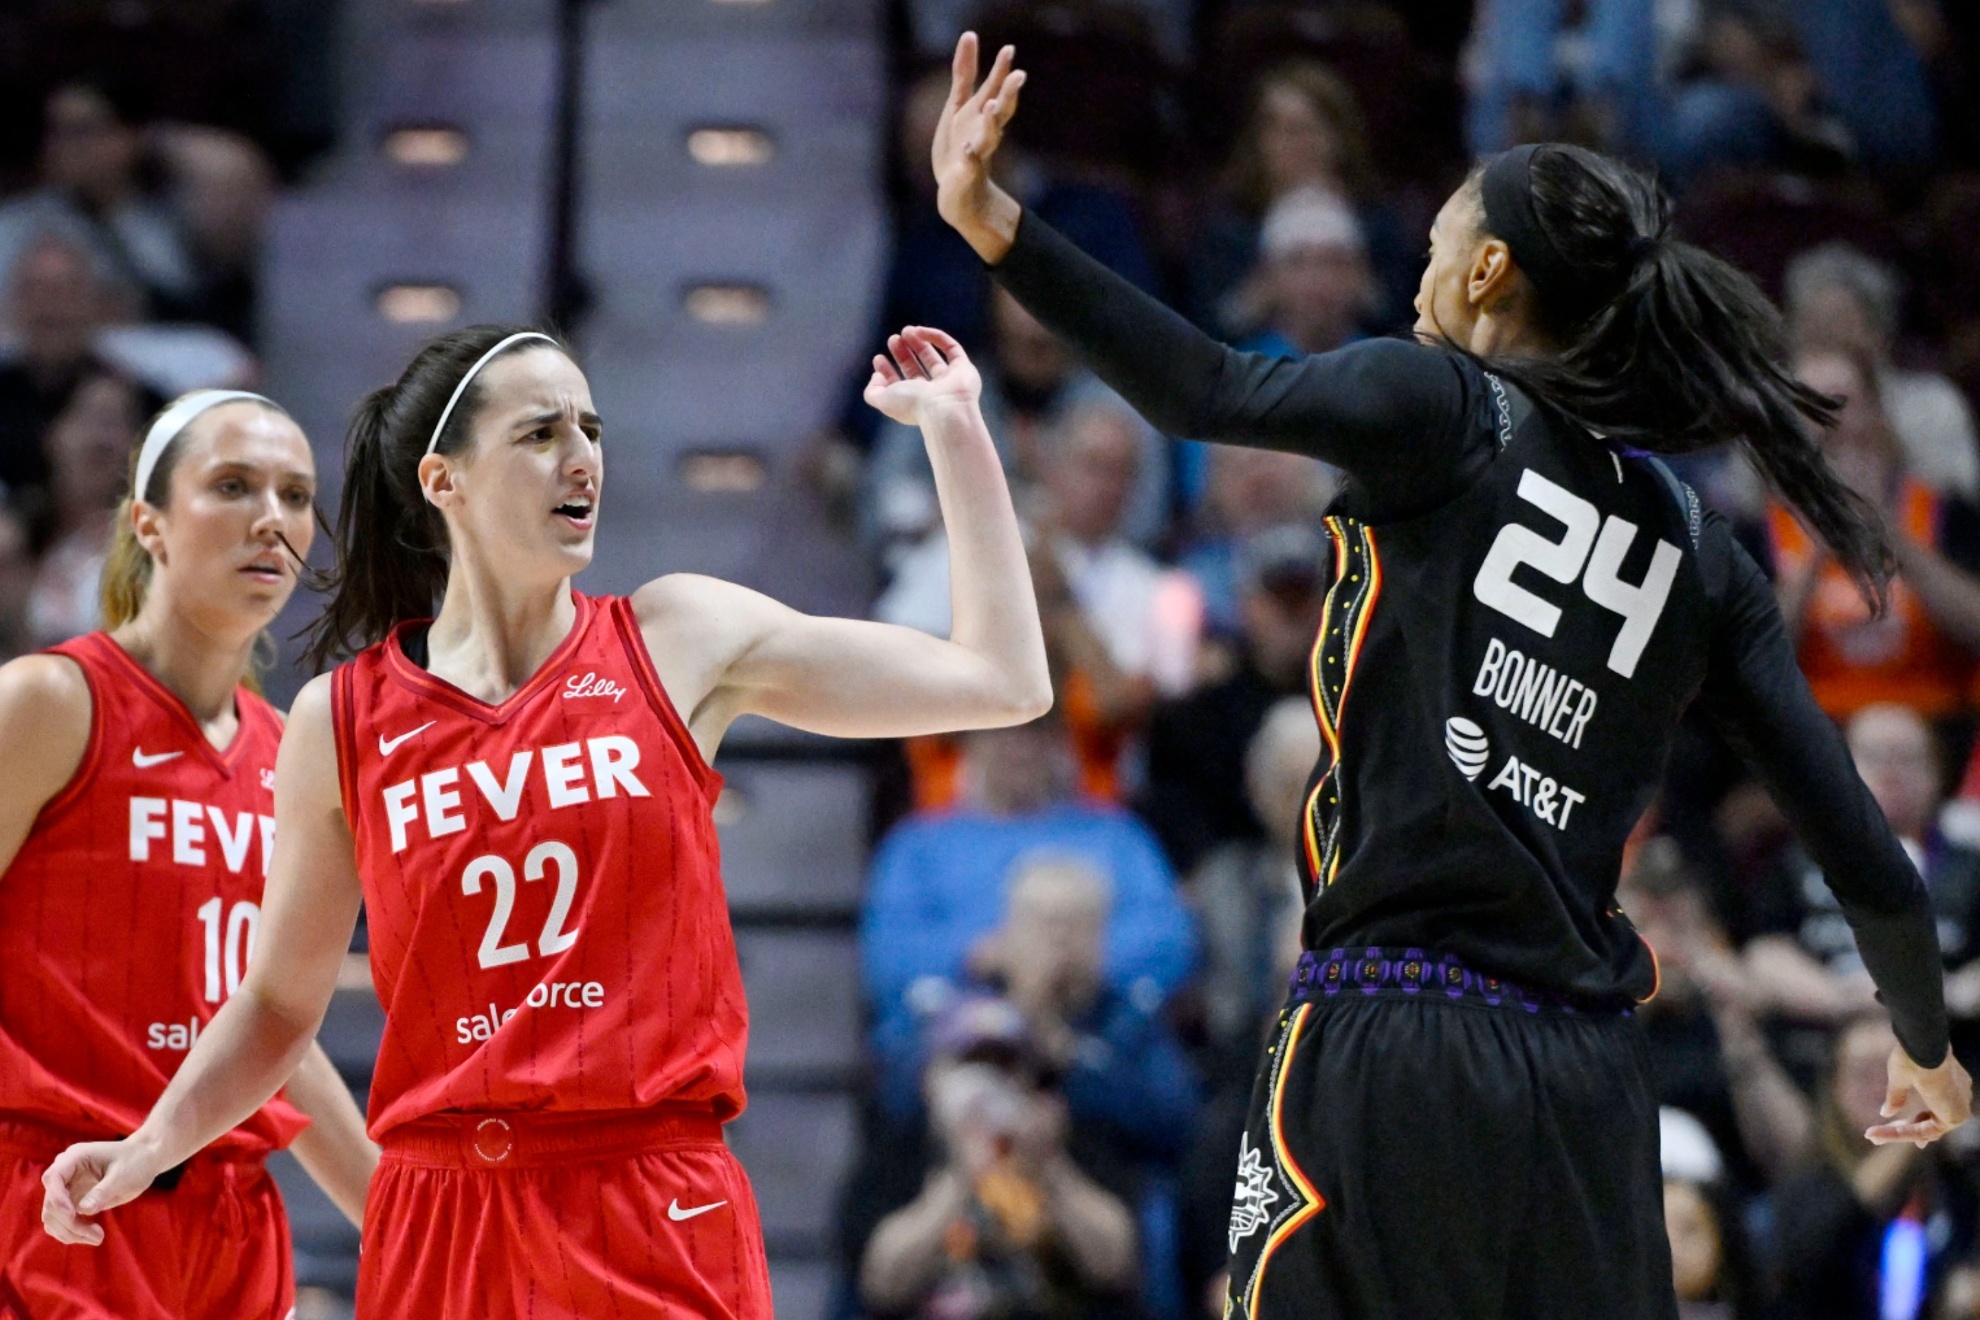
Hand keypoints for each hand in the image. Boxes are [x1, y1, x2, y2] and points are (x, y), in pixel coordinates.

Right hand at [41, 1137, 167, 1244]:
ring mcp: (66, 1188)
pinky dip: (71, 1232)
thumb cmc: (136, 1161)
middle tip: (97, 1236)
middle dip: (69, 1222)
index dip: (57, 1198)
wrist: (144, 1161)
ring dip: (69, 1231)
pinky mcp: (71, 1202)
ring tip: (97, 1238)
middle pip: (51, 1202)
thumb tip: (83, 1210)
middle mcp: (66, 1172)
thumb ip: (103, 1191)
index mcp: (75, 1157)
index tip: (72, 1215)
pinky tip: (91, 1236)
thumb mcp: (124, 1175)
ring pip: (52, 1216)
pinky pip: (60, 1222)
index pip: (53, 1177)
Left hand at [863, 327, 981, 428]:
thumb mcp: (883, 400)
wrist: (945, 408)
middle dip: (903, 353)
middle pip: (916, 369)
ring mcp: (950, 380)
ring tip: (906, 330)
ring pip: (933, 358)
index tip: (878, 358)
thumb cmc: (914, 405)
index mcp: (914, 402)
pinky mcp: (964, 368)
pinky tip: (921, 331)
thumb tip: (876, 376)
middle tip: (893, 339)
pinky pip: (951, 348)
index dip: (888, 371)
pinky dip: (936, 337)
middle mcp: (932, 393)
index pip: (900, 384)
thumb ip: (872, 392)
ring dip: (919, 342)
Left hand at [933, 33, 1025, 260]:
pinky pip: (970, 166)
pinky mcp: (966, 175)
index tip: (1008, 49)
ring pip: (989, 137)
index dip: (1001, 70)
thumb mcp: (958, 105)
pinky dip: (970, 158)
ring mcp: (978, 154)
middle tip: (1019, 77)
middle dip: (1008, 94)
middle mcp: (985, 132)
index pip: (996, 89)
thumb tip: (970, 34)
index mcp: (983, 114)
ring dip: (992, 123)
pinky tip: (968, 150)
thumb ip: (964, 73)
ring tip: (992, 107)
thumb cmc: (960, 146)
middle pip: (1000, 111)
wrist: (959, 196)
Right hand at [1867, 1044, 1973, 1147]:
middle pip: (1930, 1123)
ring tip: (1874, 1135)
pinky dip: (1905, 1133)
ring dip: (1899, 1133)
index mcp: (1952, 1084)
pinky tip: (1884, 1133)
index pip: (1934, 1109)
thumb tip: (1885, 1112)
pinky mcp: (1954, 1117)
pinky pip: (1927, 1130)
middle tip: (1877, 1136)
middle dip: (1902, 1130)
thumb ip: (1897, 1097)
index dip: (1916, 1120)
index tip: (1898, 1126)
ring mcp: (1959, 1108)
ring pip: (1927, 1129)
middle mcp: (1960, 1098)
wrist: (1924, 1047)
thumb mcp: (1901, 1077)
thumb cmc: (1913, 1055)